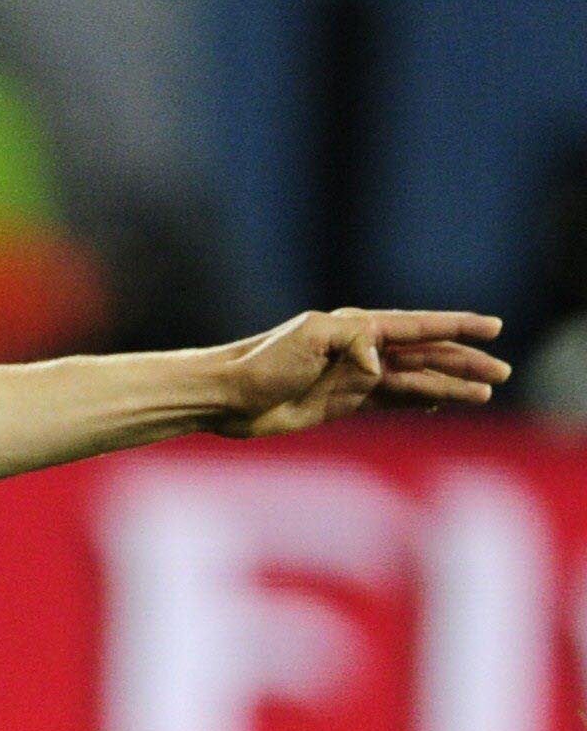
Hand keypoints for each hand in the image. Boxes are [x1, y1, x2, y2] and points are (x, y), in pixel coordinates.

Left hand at [217, 308, 507, 436]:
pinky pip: (392, 400)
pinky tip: (441, 403)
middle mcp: (361, 350)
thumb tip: (381, 365)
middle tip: (501, 371)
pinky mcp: (342, 404)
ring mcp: (354, 378)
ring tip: (485, 392)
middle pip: (427, 354)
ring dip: (450, 385)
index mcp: (358, 327)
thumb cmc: (262, 361)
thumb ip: (353, 341)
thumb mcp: (309, 338)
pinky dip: (419, 400)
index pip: (420, 326)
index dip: (458, 326)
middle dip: (465, 361)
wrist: (228, 397)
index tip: (493, 327)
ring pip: (415, 379)